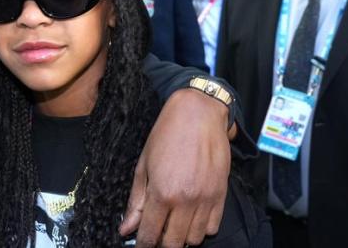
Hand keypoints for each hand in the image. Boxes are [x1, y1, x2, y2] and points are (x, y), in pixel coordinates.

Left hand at [120, 88, 230, 247]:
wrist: (198, 114)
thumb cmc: (167, 135)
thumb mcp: (143, 166)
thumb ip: (136, 201)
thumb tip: (126, 228)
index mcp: (162, 193)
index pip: (150, 234)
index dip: (144, 244)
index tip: (141, 244)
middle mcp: (185, 200)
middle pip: (174, 243)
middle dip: (162, 243)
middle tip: (157, 235)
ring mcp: (206, 199)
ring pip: (194, 239)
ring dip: (182, 237)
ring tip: (174, 224)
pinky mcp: (221, 194)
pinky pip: (213, 226)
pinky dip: (202, 228)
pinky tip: (191, 216)